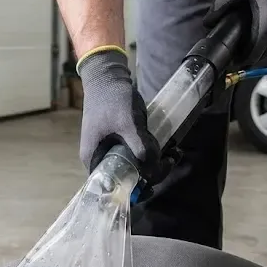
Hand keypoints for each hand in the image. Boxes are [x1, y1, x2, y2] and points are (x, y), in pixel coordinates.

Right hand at [78, 48, 175, 189]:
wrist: (107, 75)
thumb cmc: (111, 99)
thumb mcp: (128, 124)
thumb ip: (141, 148)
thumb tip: (153, 171)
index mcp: (94, 159)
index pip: (112, 188)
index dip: (133, 191)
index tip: (154, 184)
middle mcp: (99, 158)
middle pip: (125, 178)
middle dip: (150, 174)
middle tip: (170, 160)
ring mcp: (108, 149)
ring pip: (132, 166)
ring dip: (153, 164)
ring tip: (172, 153)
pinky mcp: (117, 140)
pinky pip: (134, 154)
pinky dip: (149, 153)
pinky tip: (165, 147)